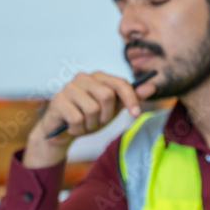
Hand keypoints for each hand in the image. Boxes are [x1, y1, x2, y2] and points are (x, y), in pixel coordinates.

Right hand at [23, 71, 156, 167]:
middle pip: (107, 96)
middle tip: (98, 122)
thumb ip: (131, 98)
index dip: (130, 99)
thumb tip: (151, 86)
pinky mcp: (58, 101)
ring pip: (92, 109)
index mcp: (98, 77)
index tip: (136, 114)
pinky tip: (72, 127)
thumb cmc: (90, 118)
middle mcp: (83, 77)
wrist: (63, 133)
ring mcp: (68, 87)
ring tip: (84, 125)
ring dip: (91, 125)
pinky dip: (78, 129)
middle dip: (106, 115)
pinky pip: (77, 119)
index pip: (120, 83)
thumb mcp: (113, 109)